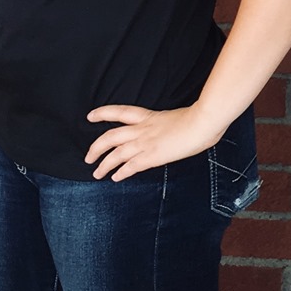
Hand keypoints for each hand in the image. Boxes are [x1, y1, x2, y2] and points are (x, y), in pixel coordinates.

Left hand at [84, 104, 215, 180]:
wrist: (202, 122)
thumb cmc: (198, 118)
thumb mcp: (178, 117)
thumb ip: (169, 125)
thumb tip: (172, 131)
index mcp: (149, 116)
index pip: (120, 112)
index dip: (103, 113)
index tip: (90, 116)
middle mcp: (142, 129)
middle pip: (110, 137)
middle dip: (96, 148)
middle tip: (88, 157)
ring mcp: (145, 143)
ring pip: (115, 154)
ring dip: (103, 164)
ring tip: (96, 173)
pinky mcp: (151, 156)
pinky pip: (130, 166)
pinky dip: (121, 172)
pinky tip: (115, 178)